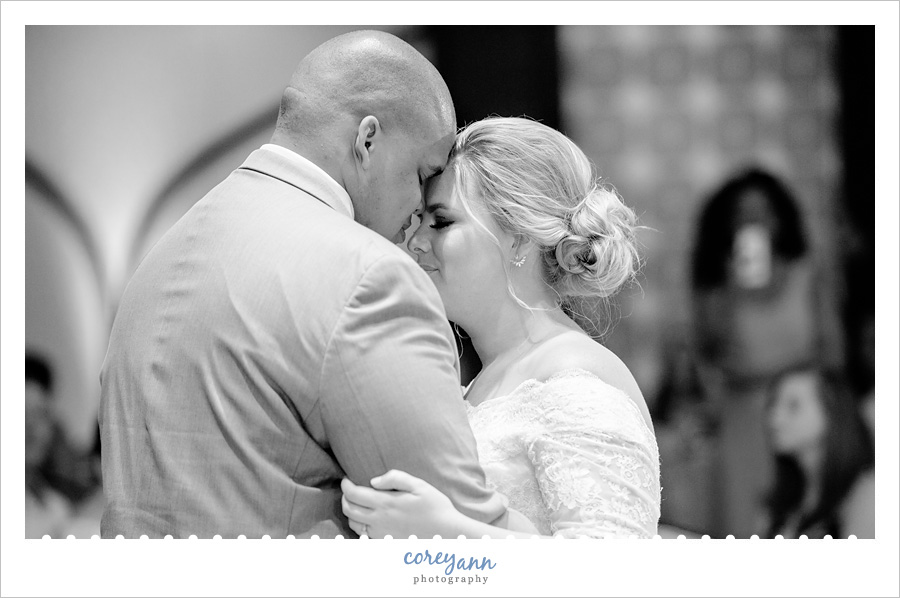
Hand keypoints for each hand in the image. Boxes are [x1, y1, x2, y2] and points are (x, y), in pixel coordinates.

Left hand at [341, 470, 463, 538]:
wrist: (446, 532)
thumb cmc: (435, 506)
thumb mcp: (419, 485)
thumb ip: (395, 478)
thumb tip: (374, 481)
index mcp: (386, 503)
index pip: (354, 494)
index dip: (346, 485)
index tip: (347, 479)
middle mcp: (379, 520)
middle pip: (348, 510)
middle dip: (344, 498)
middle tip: (349, 489)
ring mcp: (381, 533)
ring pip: (353, 524)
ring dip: (350, 512)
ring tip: (357, 503)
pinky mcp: (385, 542)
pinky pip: (364, 535)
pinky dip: (359, 525)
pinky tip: (367, 518)